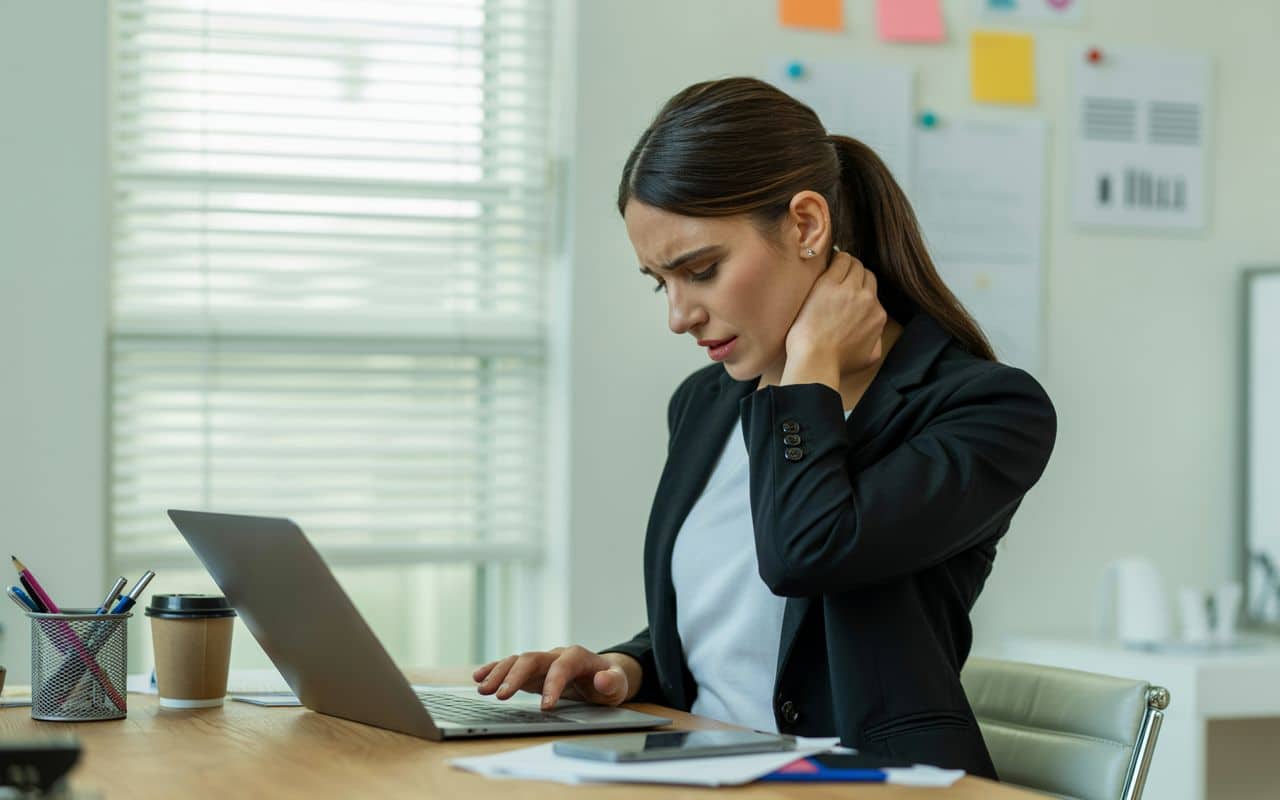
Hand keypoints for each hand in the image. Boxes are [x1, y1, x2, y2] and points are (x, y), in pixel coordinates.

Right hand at [472, 645, 638, 709]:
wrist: (603, 674)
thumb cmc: (609, 681)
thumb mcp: (618, 684)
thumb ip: (612, 682)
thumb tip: (603, 678)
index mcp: (577, 656)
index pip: (562, 666)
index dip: (553, 684)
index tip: (546, 707)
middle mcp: (555, 655)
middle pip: (531, 659)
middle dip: (515, 676)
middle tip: (500, 696)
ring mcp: (542, 661)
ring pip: (516, 661)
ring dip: (498, 673)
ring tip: (483, 689)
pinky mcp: (532, 671)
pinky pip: (510, 666)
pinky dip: (494, 670)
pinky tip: (479, 678)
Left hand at [784, 252, 887, 373]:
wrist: (816, 359)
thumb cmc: (837, 363)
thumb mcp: (869, 357)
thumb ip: (876, 341)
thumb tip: (875, 333)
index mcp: (878, 316)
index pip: (873, 292)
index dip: (861, 289)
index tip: (850, 290)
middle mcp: (868, 300)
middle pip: (867, 275)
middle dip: (856, 274)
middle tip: (842, 276)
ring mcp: (849, 290)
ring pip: (855, 264)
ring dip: (846, 263)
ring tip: (835, 265)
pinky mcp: (829, 283)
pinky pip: (839, 260)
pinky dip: (836, 257)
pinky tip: (829, 258)